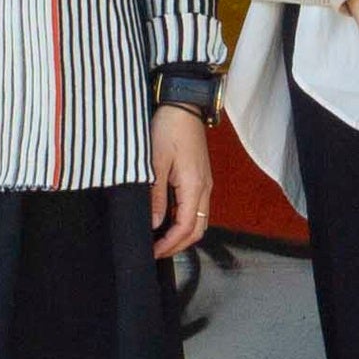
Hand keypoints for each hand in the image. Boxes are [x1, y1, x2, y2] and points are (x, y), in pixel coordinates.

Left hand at [149, 106, 212, 259]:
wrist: (183, 106)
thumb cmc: (168, 129)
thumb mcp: (156, 162)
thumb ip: (156, 195)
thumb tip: (155, 224)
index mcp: (194, 187)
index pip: (185, 227)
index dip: (170, 244)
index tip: (153, 252)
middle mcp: (204, 189)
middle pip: (197, 230)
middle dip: (178, 246)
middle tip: (156, 252)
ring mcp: (205, 184)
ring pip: (199, 221)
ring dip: (182, 235)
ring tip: (160, 240)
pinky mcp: (201, 178)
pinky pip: (197, 209)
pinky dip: (185, 221)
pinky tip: (167, 220)